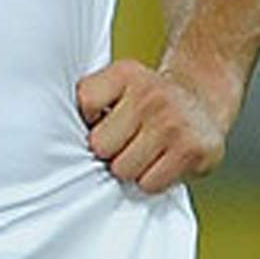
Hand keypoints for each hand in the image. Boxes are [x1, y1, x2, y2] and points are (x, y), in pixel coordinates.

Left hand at [75, 58, 226, 192]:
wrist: (202, 99)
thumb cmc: (148, 100)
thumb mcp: (118, 82)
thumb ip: (90, 99)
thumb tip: (57, 137)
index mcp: (127, 73)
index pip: (85, 102)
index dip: (90, 120)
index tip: (103, 120)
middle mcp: (152, 95)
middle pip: (101, 146)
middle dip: (110, 150)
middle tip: (128, 141)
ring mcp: (174, 123)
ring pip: (124, 170)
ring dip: (132, 168)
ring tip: (146, 151)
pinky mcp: (193, 151)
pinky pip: (150, 184)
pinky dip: (153, 180)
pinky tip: (163, 160)